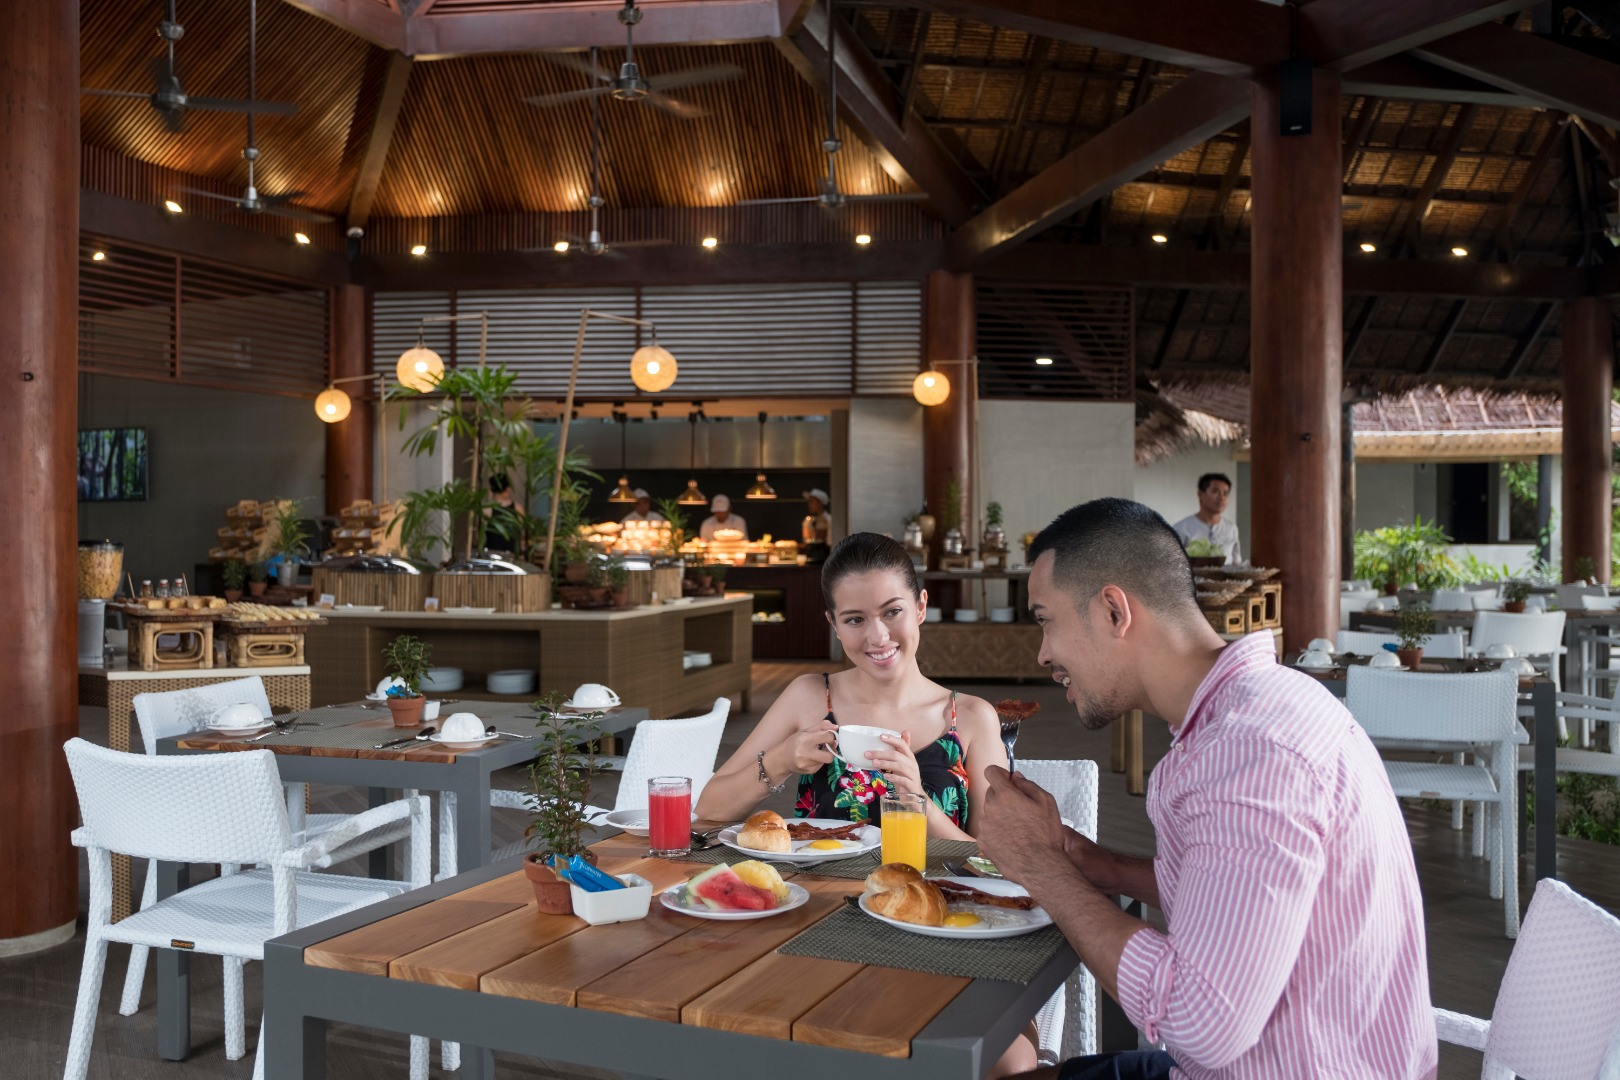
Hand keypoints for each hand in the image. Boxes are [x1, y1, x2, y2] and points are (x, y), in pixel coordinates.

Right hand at [771, 720, 839, 774]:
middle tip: (826, 746)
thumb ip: (821, 727)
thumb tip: (835, 727)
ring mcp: (807, 765)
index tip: (828, 736)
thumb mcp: (805, 731)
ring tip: (816, 751)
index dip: (831, 736)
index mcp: (805, 740)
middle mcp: (806, 754)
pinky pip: (821, 766)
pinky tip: (811, 758)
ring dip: (825, 755)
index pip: (827, 737)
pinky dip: (819, 761)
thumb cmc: (794, 743)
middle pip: (830, 755)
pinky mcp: (810, 772)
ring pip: (826, 760)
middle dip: (831, 750)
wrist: (781, 759)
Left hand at [864, 730, 922, 795]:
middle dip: (881, 753)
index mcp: (910, 757)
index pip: (903, 744)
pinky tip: (885, 776)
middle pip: (897, 755)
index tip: (881, 736)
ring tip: (874, 763)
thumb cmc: (906, 778)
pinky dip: (894, 777)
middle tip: (868, 754)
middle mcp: (912, 764)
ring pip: (900, 766)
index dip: (892, 739)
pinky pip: (903, 780)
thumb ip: (900, 750)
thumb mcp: (901, 763)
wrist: (916, 797)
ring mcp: (913, 775)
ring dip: (886, 764)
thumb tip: (904, 731)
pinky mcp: (912, 786)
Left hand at [976, 766, 1069, 888]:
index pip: (991, 772)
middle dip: (1003, 797)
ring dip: (999, 816)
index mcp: (1005, 795)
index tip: (1008, 782)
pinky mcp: (982, 841)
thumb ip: (1028, 785)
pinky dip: (996, 832)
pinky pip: (987, 830)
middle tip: (1020, 811)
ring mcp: (984, 826)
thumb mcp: (1046, 802)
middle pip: (991, 793)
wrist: (1039, 866)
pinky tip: (1011, 840)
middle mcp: (990, 808)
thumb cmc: (1046, 834)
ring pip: (989, 812)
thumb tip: (1015, 777)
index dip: (1000, 775)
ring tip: (1017, 829)